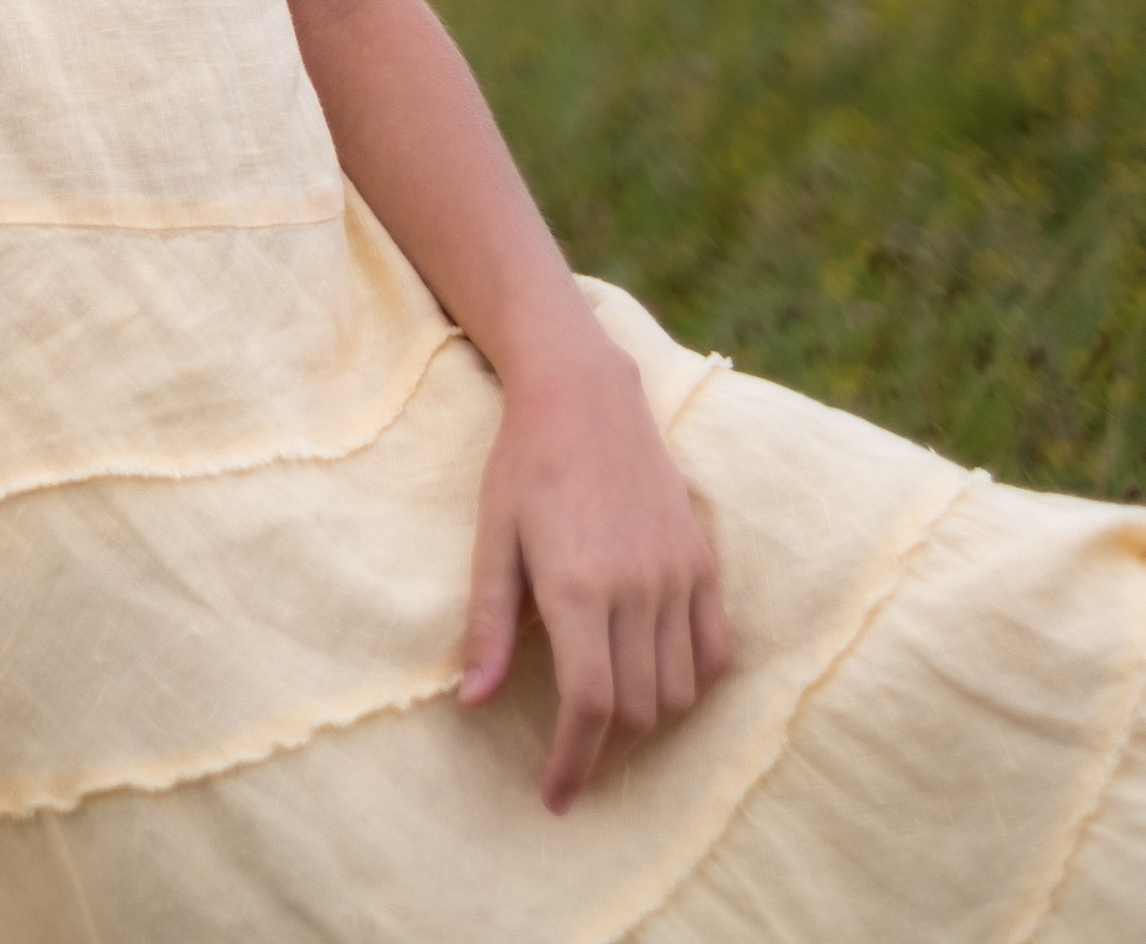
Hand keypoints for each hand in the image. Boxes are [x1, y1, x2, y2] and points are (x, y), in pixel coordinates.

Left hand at [458, 336, 732, 810]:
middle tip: (573, 758)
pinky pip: (716, 651)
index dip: (573, 762)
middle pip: (635, 709)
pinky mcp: (702, 560)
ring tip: (608, 720)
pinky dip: (693, 683)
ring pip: (678, 691)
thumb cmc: (524, 464)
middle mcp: (636, 587)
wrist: (584, 394)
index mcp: (577, 586)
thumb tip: (474, 703)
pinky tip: (659, 681)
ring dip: (646, 721)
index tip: (555, 796)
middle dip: (602, 748)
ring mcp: (677, 574)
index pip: (589, 705)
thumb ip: (490, 624)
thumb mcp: (492, 538)